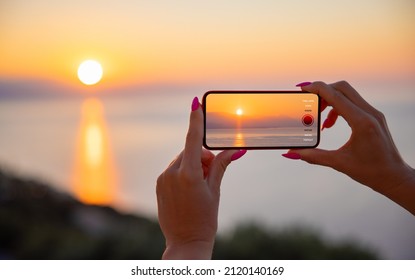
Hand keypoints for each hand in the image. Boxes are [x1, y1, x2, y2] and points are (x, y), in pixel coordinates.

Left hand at [156, 97, 245, 258]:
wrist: (185, 243)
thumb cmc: (205, 219)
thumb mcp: (215, 191)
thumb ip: (221, 166)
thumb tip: (236, 150)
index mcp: (188, 174)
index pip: (193, 140)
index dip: (196, 120)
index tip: (195, 103)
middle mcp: (171, 173)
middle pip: (190, 151)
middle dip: (203, 158)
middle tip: (210, 176)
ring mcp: (163, 179)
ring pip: (182, 160)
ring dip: (193, 165)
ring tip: (200, 187)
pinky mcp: (159, 184)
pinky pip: (174, 169)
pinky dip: (184, 172)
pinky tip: (189, 190)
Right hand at [284, 81, 414, 214]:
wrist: (394, 177)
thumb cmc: (370, 172)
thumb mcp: (338, 163)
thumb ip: (313, 156)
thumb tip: (291, 153)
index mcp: (361, 122)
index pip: (336, 95)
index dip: (317, 89)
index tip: (302, 89)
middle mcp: (369, 113)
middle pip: (342, 88)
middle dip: (323, 91)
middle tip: (309, 103)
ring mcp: (373, 114)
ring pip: (348, 94)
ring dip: (330, 101)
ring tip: (320, 119)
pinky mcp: (374, 117)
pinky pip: (353, 103)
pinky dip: (338, 107)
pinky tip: (331, 124)